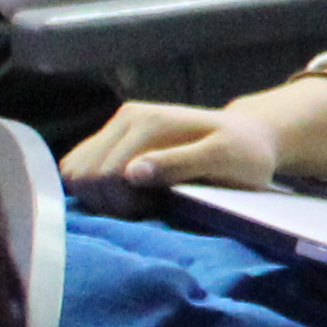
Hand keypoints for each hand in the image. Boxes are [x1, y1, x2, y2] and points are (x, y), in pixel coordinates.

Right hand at [64, 98, 283, 194]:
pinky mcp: (114, 138)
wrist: (250, 136)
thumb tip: (131, 173)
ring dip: (101, 196)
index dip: (126, 204)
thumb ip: (179, 163)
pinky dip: (96, 188)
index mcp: (148, 122)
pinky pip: (80, 168)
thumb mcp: (224, 160)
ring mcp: (118, 126)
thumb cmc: (244, 153)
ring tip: (139, 201)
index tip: (157, 209)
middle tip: (148, 208)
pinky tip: (128, 194)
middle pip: (84, 175)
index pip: (106, 175)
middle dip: (111, 202)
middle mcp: (126, 118)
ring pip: (76, 172)